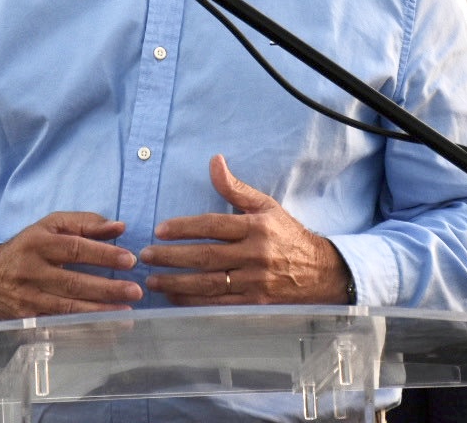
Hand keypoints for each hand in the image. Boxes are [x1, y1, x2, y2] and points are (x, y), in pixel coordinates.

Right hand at [0, 212, 141, 320]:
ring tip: (126, 313)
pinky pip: (59, 327)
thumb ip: (84, 223)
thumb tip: (119, 227)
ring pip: (67, 309)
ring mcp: (28, 300)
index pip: (74, 248)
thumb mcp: (50, 227)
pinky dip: (83, 331)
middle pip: (73, 282)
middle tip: (135, 291)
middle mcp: (31, 272)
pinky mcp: (27, 321)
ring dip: (99, 313)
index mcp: (38, 243)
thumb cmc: (28, 248)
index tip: (129, 260)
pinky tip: (105, 330)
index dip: (103, 255)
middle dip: (107, 288)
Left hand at [140, 155, 348, 305]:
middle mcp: (255, 254)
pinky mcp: (255, 303)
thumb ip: (235, 188)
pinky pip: (219, 304)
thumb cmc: (287, 235)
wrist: (320, 272)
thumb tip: (214, 161)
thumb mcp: (266, 206)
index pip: (212, 226)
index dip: (184, 228)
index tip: (160, 231)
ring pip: (209, 283)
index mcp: (256, 227)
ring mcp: (255, 282)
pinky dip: (194, 303)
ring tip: (153, 280)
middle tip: (146, 256)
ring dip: (177, 283)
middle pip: (205, 256)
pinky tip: (174, 299)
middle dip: (172, 257)